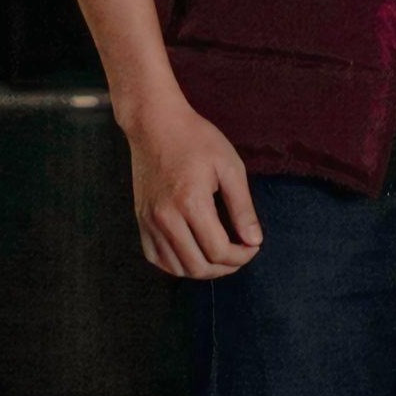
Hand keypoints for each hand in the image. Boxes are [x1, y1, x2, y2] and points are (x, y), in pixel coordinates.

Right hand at [123, 95, 262, 278]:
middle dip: (226, 267)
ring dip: (203, 270)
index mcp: (191, 203)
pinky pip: (157, 258)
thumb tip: (254, 241)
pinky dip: (177, 265)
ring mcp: (149, 222)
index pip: (218, 250)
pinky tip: (194, 254)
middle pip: (197, 266)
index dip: (241, 256)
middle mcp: (166, 218)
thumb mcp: (230, 166)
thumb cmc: (197, 140)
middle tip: (241, 254)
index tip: (254, 246)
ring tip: (221, 257)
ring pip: (176, 268)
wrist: (155, 125)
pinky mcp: (140, 221)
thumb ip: (242, 207)